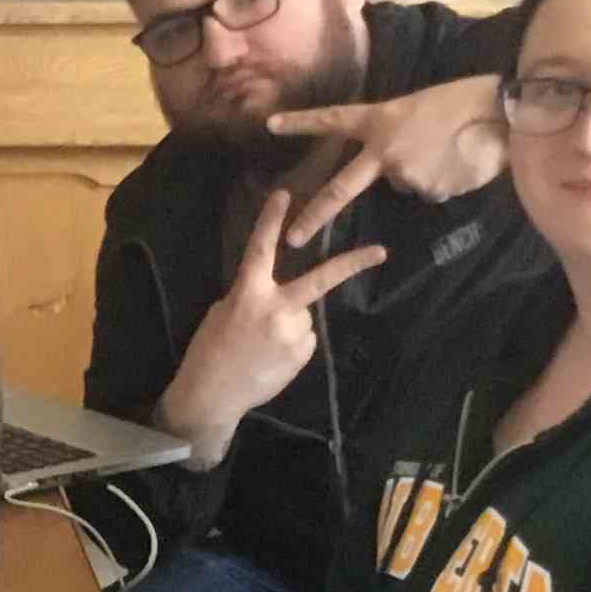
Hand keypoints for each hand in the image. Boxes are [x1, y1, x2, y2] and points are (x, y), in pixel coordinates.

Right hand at [154, 189, 385, 462]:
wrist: (212, 395)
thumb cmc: (209, 350)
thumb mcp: (223, 313)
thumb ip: (252, 296)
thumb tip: (276, 295)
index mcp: (248, 293)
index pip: (261, 249)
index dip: (271, 220)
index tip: (284, 195)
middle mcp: (276, 309)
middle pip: (320, 280)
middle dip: (352, 264)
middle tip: (381, 252)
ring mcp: (293, 333)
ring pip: (304, 315)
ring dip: (291, 323)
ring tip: (264, 345)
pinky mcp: (302, 354)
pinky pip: (304, 339)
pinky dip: (292, 344)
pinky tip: (271, 358)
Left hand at [264, 74, 504, 240]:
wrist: (501, 113)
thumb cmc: (463, 101)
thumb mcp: (418, 108)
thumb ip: (395, 137)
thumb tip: (393, 170)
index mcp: (379, 120)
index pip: (333, 119)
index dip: (302, 122)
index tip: (271, 125)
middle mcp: (384, 150)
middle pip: (341, 188)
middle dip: (316, 217)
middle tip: (295, 240)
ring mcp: (405, 173)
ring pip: (405, 183)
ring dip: (422, 172)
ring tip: (449, 149)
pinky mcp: (429, 190)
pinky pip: (430, 191)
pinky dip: (443, 181)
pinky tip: (459, 163)